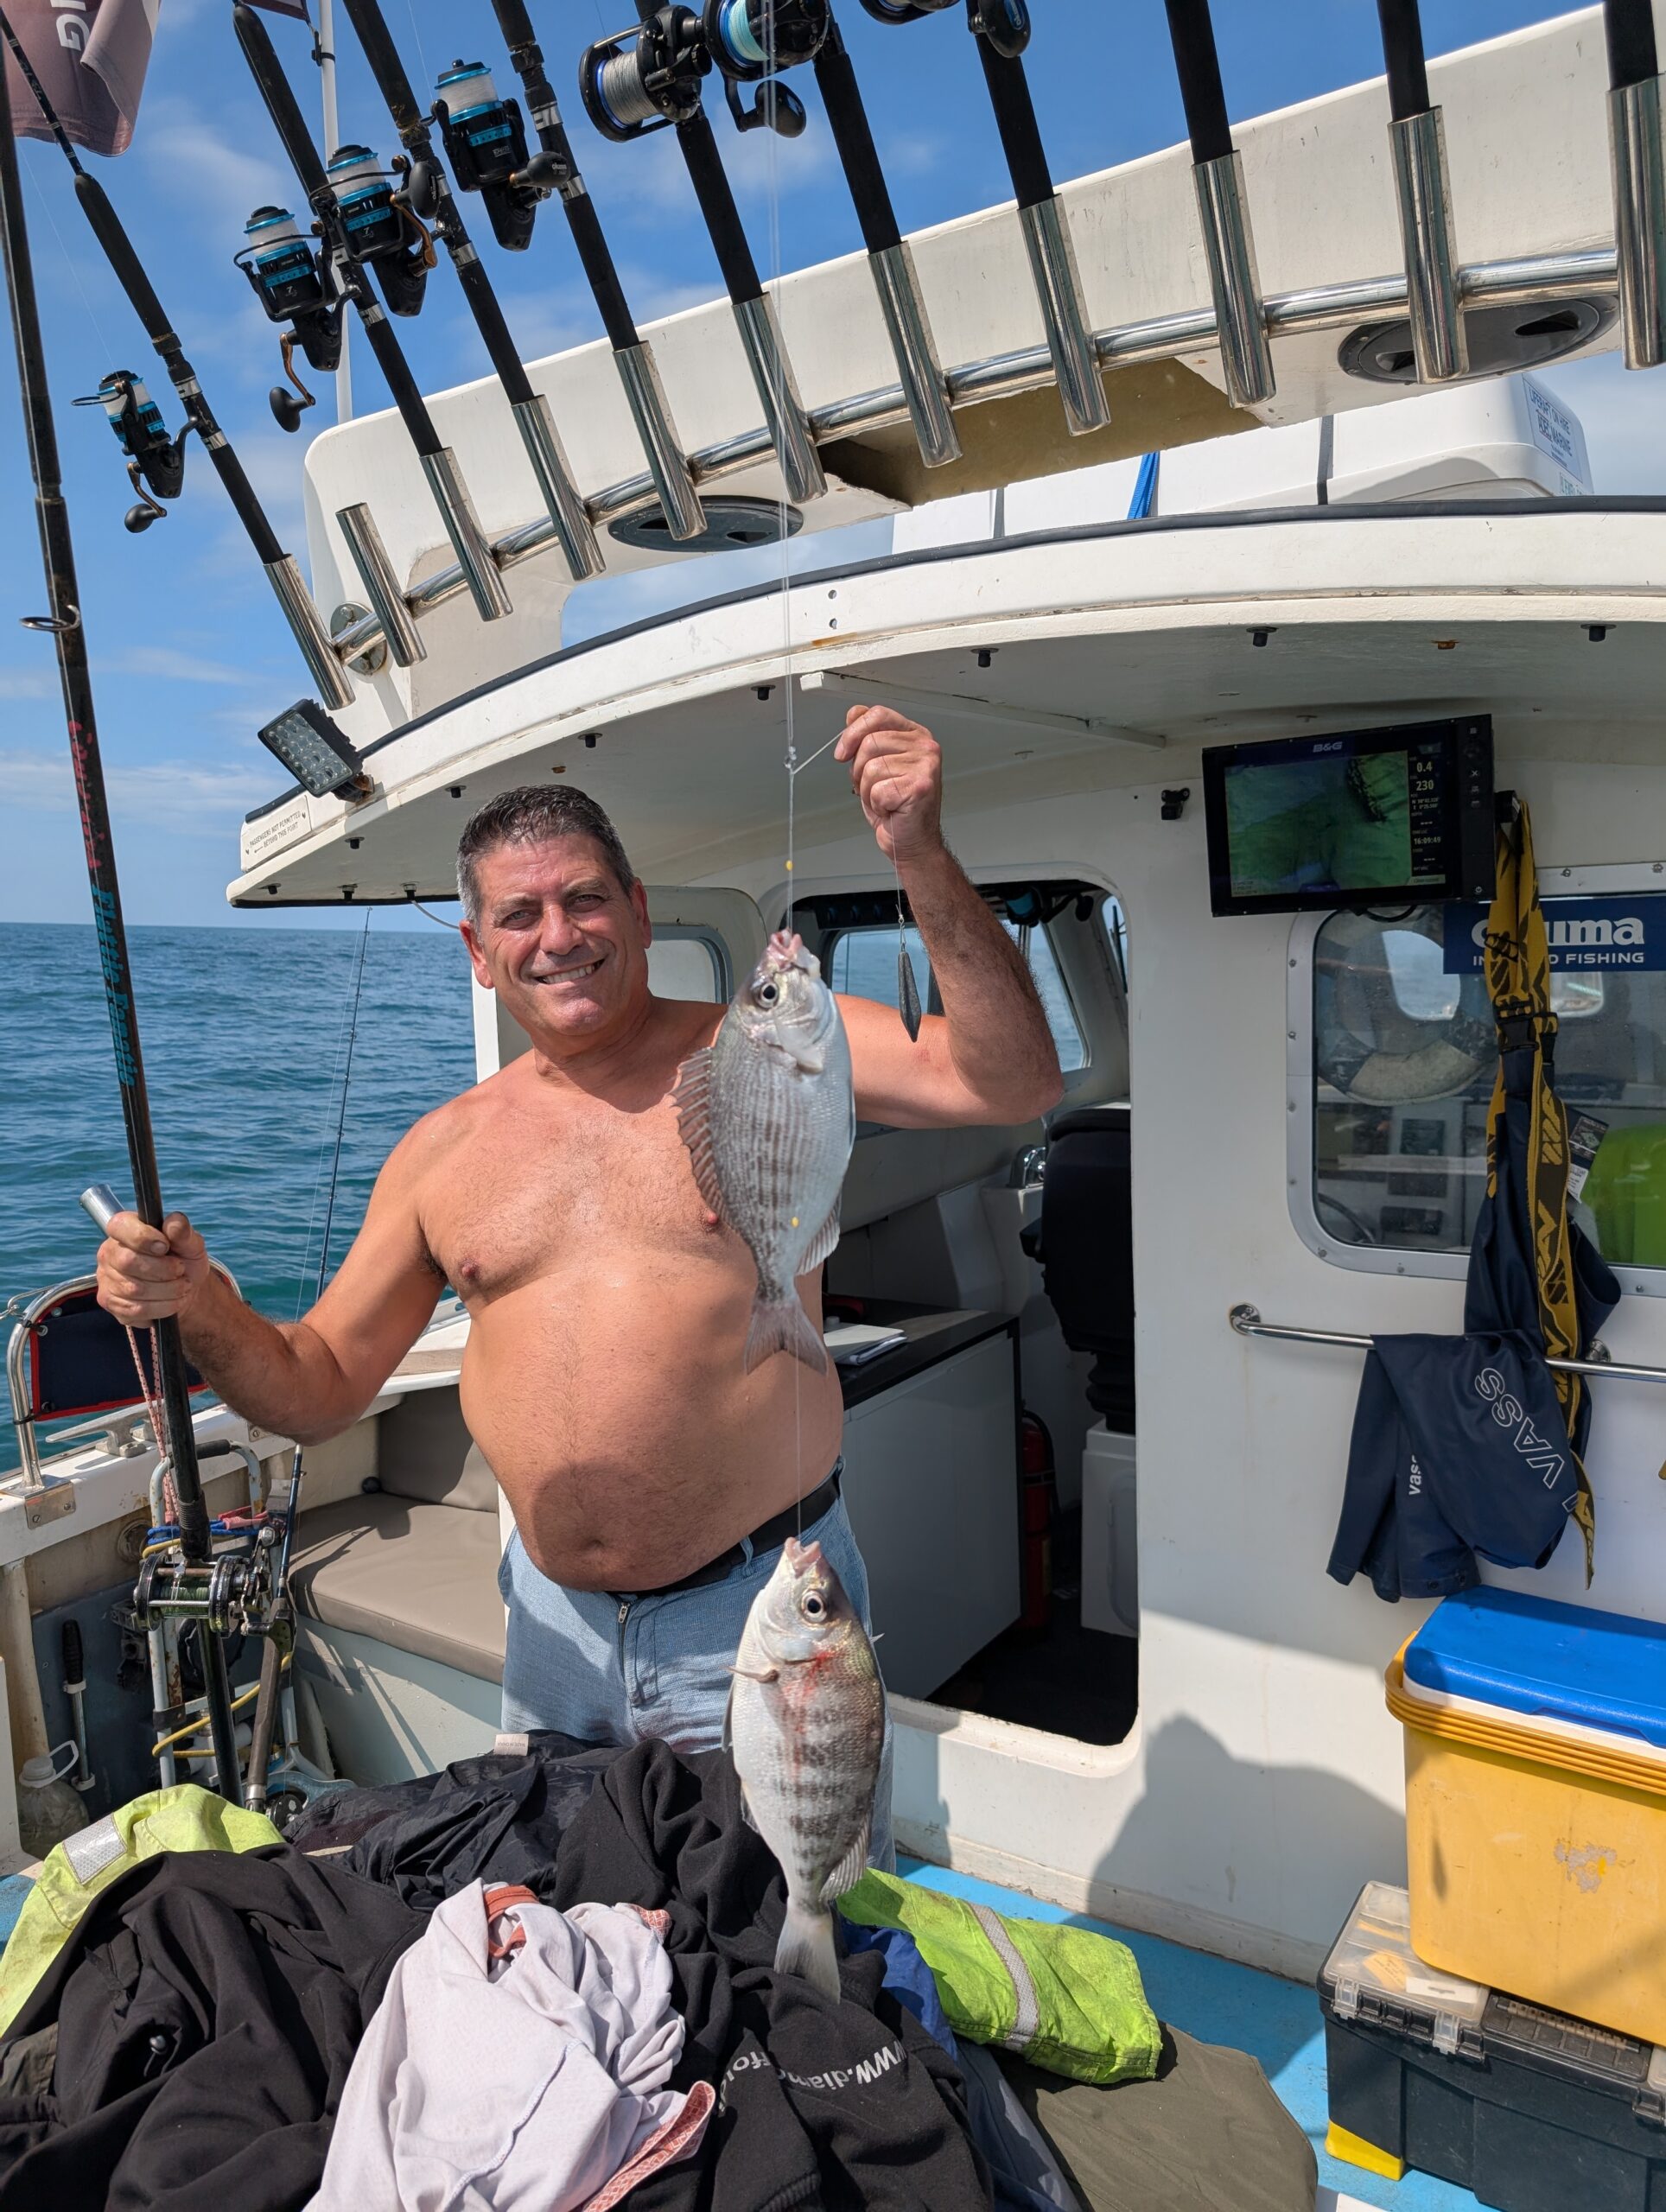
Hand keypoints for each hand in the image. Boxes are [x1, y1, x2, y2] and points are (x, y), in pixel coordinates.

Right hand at [96, 1211, 210, 1328]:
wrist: (185, 1289)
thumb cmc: (184, 1259)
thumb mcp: (191, 1243)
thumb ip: (183, 1231)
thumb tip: (174, 1223)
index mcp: (124, 1228)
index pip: (120, 1226)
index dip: (143, 1237)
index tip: (165, 1246)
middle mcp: (108, 1252)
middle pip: (127, 1261)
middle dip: (163, 1269)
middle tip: (180, 1270)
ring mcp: (106, 1278)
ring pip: (134, 1289)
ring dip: (167, 1290)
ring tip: (182, 1286)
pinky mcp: (110, 1302)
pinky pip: (135, 1309)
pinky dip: (162, 1307)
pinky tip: (174, 1301)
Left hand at [832, 706, 942, 866]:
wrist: (912, 840)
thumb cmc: (896, 806)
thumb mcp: (876, 764)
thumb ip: (867, 736)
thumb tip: (854, 714)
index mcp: (914, 735)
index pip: (877, 714)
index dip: (852, 731)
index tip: (842, 752)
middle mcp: (924, 746)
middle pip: (869, 742)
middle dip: (858, 770)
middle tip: (872, 787)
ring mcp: (925, 765)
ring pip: (871, 767)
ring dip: (867, 790)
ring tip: (884, 799)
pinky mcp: (920, 786)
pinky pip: (877, 790)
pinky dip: (877, 805)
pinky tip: (891, 808)